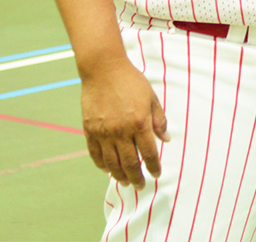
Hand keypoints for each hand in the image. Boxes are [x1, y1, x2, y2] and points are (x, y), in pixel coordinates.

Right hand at [79, 58, 169, 187]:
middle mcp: (121, 131)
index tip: (156, 174)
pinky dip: (101, 165)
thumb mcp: (151, 98)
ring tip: (125, 181)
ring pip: (111, 163)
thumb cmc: (131, 81)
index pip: (148, 153)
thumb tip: (166, 139)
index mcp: (139, 123)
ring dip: (119, 175)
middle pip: (130, 164)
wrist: (103, 69)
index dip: (153, 167)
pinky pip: (95, 154)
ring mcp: (103, 132)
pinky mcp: (90, 130)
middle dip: (137, 178)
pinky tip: (107, 169)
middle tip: (141, 186)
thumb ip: (159, 120)